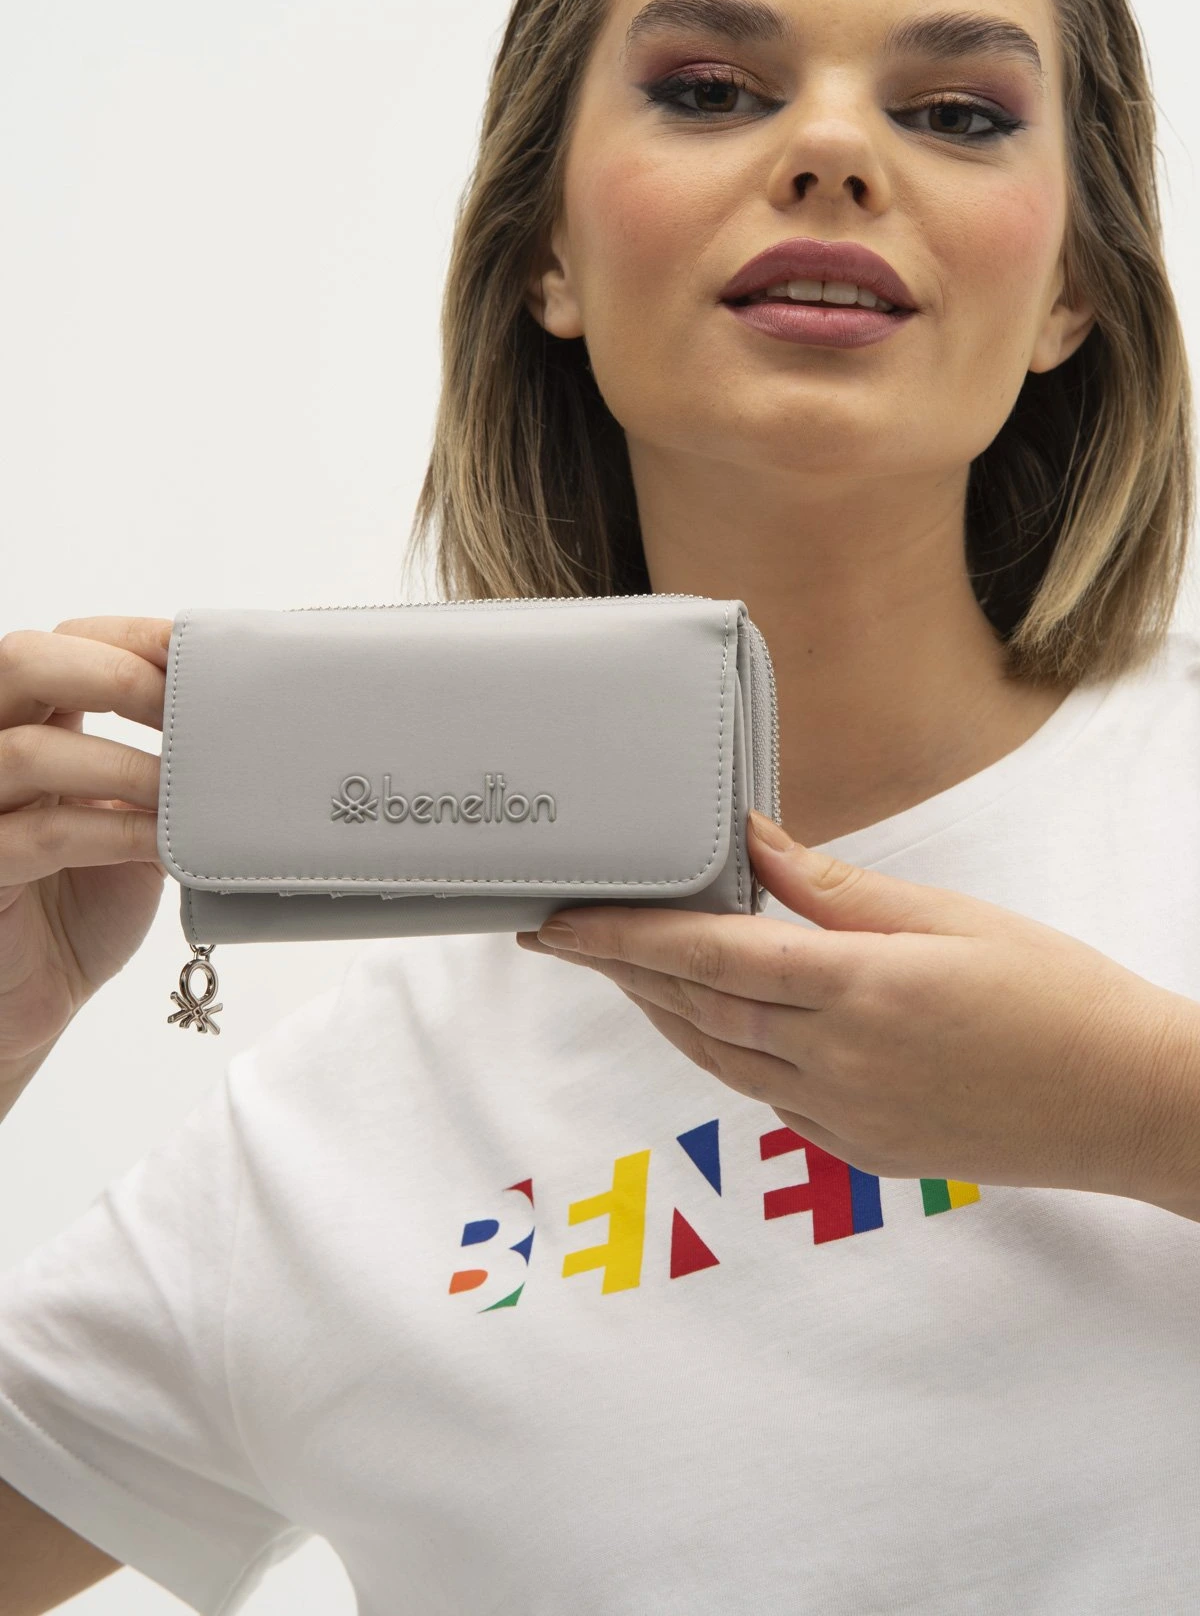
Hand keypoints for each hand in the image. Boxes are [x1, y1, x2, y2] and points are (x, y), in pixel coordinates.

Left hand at [515, 811, 1193, 1198]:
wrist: (1128, 1105)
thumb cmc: (1056, 997)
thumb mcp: (948, 920)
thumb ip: (834, 888)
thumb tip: (749, 840)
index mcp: (858, 990)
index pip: (706, 958)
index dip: (622, 937)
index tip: (560, 921)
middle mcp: (837, 1062)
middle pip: (696, 1011)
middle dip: (621, 970)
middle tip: (566, 935)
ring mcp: (845, 1115)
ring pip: (720, 1059)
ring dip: (662, 1013)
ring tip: (619, 971)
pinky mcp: (861, 1148)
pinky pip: (764, 1097)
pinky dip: (722, 1054)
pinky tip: (709, 1023)